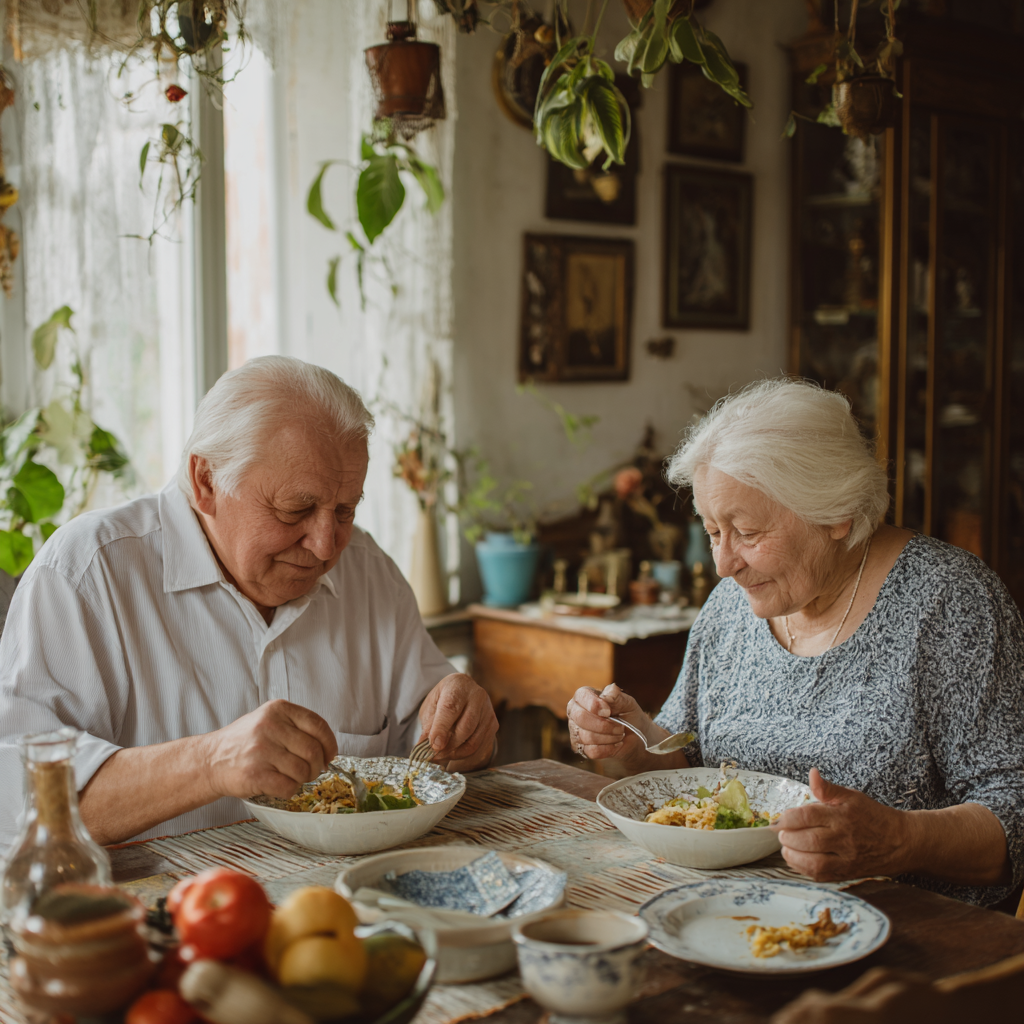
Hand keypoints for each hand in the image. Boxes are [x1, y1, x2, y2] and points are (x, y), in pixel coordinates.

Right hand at [201, 699, 337, 800]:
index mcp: (278, 709)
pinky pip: (288, 786)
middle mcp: (270, 726)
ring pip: (302, 770)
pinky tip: (280, 785)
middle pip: (313, 750)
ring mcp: (261, 750)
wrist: (210, 760)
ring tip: (292, 777)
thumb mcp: (269, 720)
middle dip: (316, 766)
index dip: (329, 743)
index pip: (318, 725)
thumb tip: (327, 747)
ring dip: (303, 779)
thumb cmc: (245, 742)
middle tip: (310, 771)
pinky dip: (290, 790)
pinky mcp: (254, 774)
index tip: (329, 754)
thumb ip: (296, 727)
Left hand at [418, 673, 497, 770]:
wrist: (462, 690)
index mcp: (458, 686)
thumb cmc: (444, 698)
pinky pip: (480, 745)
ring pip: (474, 740)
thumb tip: (423, 748)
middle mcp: (477, 696)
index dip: (442, 729)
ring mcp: (488, 711)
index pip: (451, 708)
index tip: (434, 745)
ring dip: (455, 752)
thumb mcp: (431, 707)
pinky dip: (464, 753)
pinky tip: (453, 752)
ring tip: (441, 756)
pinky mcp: (493, 724)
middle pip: (465, 727)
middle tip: (434, 755)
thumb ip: (428, 726)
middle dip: (448, 745)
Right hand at [566, 684, 647, 761]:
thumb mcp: (627, 703)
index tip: (608, 712)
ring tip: (619, 734)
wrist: (633, 738)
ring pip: (586, 736)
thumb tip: (607, 694)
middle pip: (580, 717)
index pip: (582, 696)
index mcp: (584, 696)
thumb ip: (617, 696)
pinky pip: (591, 751)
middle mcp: (575, 712)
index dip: (595, 705)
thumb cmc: (627, 716)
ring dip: (609, 738)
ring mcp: (575, 731)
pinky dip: (608, 749)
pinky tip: (615, 744)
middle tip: (620, 727)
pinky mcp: (580, 748)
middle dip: (604, 725)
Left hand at [774, 768, 911, 881]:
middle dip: (788, 837)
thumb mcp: (851, 796)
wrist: (901, 842)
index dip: (788, 818)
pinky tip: (797, 859)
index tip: (780, 819)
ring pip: (814, 863)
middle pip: (809, 841)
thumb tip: (811, 773)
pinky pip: (821, 876)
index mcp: (842, 816)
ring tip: (787, 846)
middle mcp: (844, 839)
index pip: (808, 817)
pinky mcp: (847, 874)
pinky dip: (803, 870)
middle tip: (781, 833)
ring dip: (793, 856)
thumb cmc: (873, 816)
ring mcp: (846, 859)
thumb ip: (827, 788)